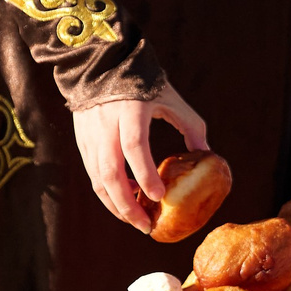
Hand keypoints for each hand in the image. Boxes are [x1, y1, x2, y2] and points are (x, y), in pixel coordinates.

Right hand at [72, 89, 208, 231]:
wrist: (102, 64)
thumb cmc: (144, 82)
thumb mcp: (171, 98)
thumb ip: (191, 125)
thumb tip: (207, 154)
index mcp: (130, 110)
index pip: (134, 146)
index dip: (144, 174)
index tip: (158, 196)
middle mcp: (106, 124)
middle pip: (109, 173)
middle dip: (126, 205)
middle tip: (144, 226)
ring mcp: (90, 134)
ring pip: (97, 179)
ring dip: (115, 204)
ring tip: (135, 220)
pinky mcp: (82, 140)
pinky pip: (92, 173)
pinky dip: (107, 191)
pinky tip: (124, 198)